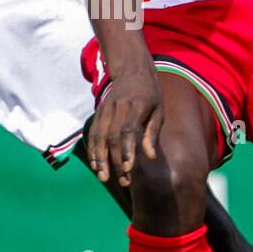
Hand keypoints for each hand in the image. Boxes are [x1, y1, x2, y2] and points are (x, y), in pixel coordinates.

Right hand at [87, 58, 162, 185]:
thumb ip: (153, 133)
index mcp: (137, 105)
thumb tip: (150, 157)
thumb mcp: (159, 110)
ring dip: (100, 159)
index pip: (128, 130)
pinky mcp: (99, 111)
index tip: (128, 168)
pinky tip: (95, 165)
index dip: (127, 150)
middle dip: (115, 161)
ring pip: (99, 136)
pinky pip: (93, 132)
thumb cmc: (150, 94)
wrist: (132, 70)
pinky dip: (93, 149)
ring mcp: (106, 108)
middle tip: (121, 181)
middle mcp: (118, 106)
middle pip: (112, 137)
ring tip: (103, 177)